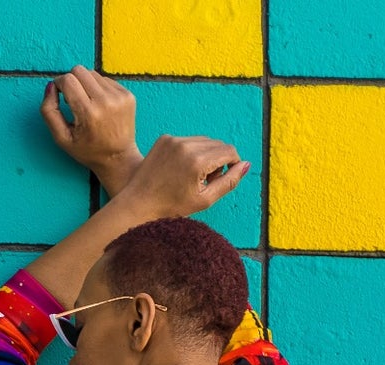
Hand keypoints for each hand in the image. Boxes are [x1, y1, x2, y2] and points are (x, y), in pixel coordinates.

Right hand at [41, 67, 141, 197]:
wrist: (118, 159)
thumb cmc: (88, 150)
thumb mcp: (62, 138)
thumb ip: (49, 111)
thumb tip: (51, 85)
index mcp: (88, 113)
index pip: (68, 80)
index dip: (59, 84)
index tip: (61, 95)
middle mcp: (105, 102)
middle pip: (79, 70)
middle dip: (72, 81)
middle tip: (74, 99)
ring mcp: (119, 97)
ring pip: (93, 73)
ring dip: (86, 84)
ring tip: (88, 104)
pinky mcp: (128, 95)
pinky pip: (106, 80)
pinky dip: (99, 89)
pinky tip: (100, 106)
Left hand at [120, 134, 249, 218]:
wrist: (138, 204)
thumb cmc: (172, 207)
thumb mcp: (204, 200)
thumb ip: (228, 182)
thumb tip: (246, 165)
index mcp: (197, 161)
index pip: (228, 151)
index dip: (233, 163)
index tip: (225, 177)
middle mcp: (186, 145)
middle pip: (217, 144)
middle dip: (219, 160)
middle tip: (207, 181)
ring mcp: (173, 139)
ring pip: (203, 141)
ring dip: (205, 155)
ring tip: (193, 176)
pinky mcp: (164, 138)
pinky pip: (187, 140)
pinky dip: (190, 152)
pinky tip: (180, 170)